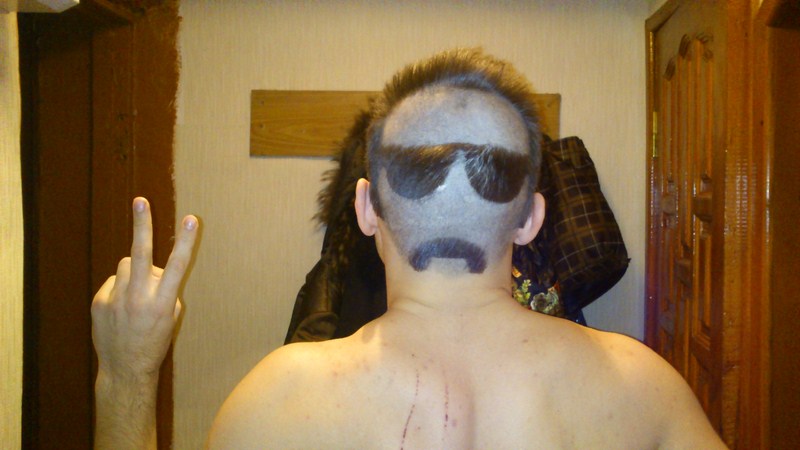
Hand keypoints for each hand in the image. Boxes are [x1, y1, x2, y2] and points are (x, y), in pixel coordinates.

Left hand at [92, 197, 198, 380]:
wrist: (125, 367)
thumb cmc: (156, 340)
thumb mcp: (172, 316)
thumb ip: (166, 288)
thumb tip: (152, 268)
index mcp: (163, 302)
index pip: (177, 265)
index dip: (185, 240)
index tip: (191, 219)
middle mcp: (139, 298)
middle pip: (140, 253)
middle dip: (141, 225)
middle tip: (140, 201)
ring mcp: (116, 299)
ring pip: (127, 265)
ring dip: (135, 273)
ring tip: (136, 296)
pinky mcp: (99, 301)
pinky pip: (114, 281)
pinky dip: (120, 289)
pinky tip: (122, 309)